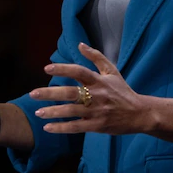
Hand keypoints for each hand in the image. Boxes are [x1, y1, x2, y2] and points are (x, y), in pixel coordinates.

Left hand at [29, 43, 151, 134]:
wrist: (139, 113)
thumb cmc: (123, 91)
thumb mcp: (112, 71)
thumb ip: (96, 57)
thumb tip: (80, 44)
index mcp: (99, 81)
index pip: (79, 71)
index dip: (63, 69)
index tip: (47, 69)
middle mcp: (97, 95)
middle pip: (71, 93)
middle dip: (50, 93)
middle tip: (33, 94)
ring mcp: (97, 112)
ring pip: (71, 111)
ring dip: (53, 112)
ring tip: (38, 112)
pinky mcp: (97, 126)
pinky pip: (76, 127)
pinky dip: (61, 128)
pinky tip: (48, 127)